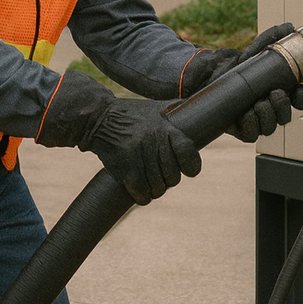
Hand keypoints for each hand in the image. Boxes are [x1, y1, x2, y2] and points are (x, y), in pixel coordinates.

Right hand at [80, 96, 201, 204]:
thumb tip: (205, 107)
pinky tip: (140, 190)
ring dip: (155, 189)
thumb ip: (178, 109)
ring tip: (149, 181)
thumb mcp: (155, 108)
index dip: (191, 166)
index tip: (189, 170)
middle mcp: (154, 142)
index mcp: (165, 128)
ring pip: (158, 189)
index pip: (188, 153)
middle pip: (173, 177)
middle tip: (160, 173)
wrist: (97, 118)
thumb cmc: (130, 114)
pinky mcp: (124, 169)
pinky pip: (142, 194)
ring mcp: (139, 156)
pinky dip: (143, 196)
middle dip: (168, 179)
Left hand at [181, 24, 302, 141]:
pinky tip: (246, 114)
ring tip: (258, 103)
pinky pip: (252, 134)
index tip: (300, 90)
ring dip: (268, 116)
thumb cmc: (235, 65)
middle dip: (283, 107)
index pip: (301, 98)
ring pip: (271, 127)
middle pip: (287, 115)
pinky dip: (252, 125)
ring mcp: (257, 119)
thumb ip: (272, 38)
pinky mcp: (241, 128)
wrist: (207, 76)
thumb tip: (290, 27)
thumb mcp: (254, 51)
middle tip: (273, 94)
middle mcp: (271, 107)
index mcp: (280, 90)